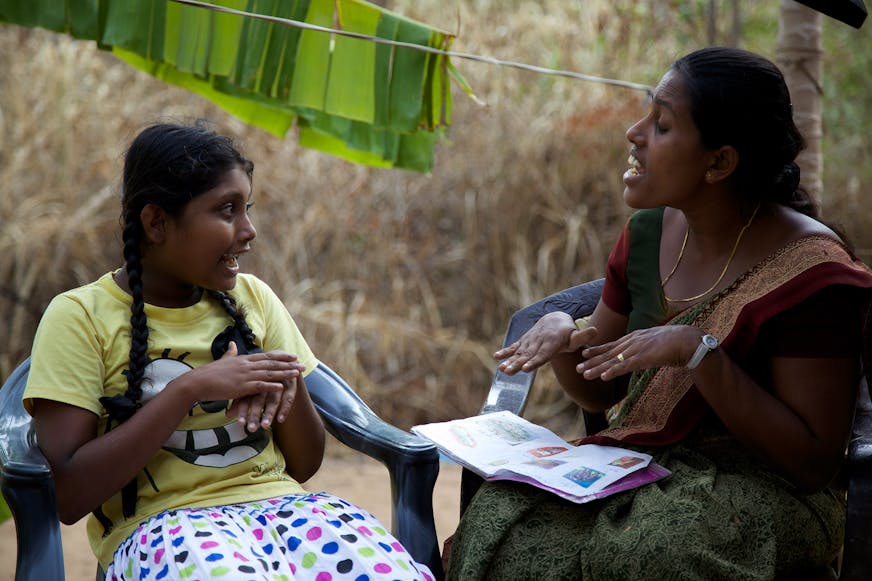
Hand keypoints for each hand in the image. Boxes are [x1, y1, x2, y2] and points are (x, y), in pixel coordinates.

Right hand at [175, 341, 302, 420]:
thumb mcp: (223, 360)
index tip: (293, 356)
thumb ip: (230, 352)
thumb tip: (233, 343)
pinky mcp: (241, 387)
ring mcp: (244, 375)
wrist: (197, 382)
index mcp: (243, 359)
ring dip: (285, 373)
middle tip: (302, 364)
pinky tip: (282, 387)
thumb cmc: (209, 373)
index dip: (281, 356)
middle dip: (288, 364)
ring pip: (269, 373)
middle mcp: (246, 365)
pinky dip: (272, 386)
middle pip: (271, 363)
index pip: (266, 356)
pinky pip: (259, 386)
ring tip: (298, 373)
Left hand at [229, 376, 301, 432]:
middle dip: (255, 415)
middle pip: (259, 400)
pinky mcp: (291, 384)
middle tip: (251, 429)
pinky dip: (284, 409)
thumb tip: (228, 414)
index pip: (246, 398)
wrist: (280, 360)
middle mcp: (265, 382)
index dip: (243, 410)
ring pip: (273, 399)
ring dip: (269, 413)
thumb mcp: (249, 388)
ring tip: (265, 426)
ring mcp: (279, 382)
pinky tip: (280, 420)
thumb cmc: (261, 377)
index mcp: (253, 381)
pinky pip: (288, 398)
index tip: (241, 423)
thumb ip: (239, 402)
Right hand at [495, 311, 597, 374]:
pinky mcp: (523, 342)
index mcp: (551, 343)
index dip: (534, 361)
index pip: (542, 354)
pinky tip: (496, 357)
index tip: (526, 368)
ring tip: (501, 369)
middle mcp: (538, 342)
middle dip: (517, 364)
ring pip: (519, 353)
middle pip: (527, 356)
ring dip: (509, 361)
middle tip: (509, 371)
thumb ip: (584, 337)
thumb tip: (596, 331)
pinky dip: (505, 351)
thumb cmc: (568, 333)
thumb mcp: (576, 336)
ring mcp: (529, 342)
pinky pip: (514, 347)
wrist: (555, 319)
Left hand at [577, 325, 701, 380]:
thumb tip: (642, 356)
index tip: (585, 353)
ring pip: (613, 361)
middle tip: (577, 368)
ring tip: (583, 374)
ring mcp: (637, 350)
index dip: (598, 350)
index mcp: (636, 338)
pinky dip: (613, 371)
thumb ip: (646, 349)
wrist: (689, 340)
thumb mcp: (656, 344)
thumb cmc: (677, 343)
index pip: (613, 345)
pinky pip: (625, 366)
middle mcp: (633, 342)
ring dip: (597, 368)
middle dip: (592, 361)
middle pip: (608, 354)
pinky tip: (603, 377)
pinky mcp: (644, 358)